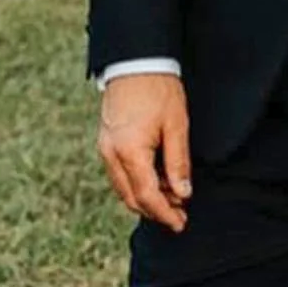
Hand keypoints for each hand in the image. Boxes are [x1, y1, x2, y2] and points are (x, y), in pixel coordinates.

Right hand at [98, 72, 192, 230]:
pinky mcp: (106, 143)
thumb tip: (182, 194)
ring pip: (123, 189)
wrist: (135, 62)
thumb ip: (178, 163)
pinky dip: (137, 185)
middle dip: (156, 211)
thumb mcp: (176, 126)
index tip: (181, 224)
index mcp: (130, 152)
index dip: (165, 213)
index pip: (147, 196)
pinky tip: (156, 182)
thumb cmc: (159, 91)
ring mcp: (105, 149)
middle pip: (132, 198)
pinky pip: (119, 175)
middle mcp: (112, 155)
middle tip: (180, 216)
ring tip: (172, 199)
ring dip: (146, 199)